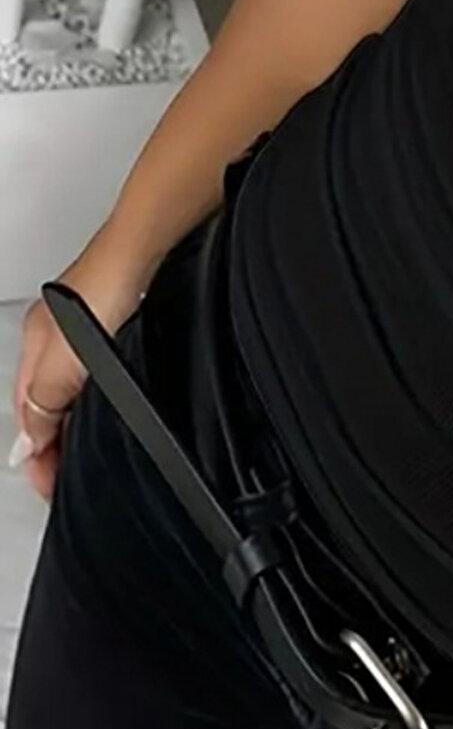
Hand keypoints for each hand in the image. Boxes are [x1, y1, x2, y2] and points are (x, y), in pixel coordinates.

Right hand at [9, 242, 145, 503]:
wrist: (149, 243)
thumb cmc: (109, 280)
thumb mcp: (68, 357)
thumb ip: (46, 400)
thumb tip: (28, 441)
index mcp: (35, 346)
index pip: (26, 417)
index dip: (37, 455)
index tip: (50, 485)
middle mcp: (54, 335)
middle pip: (41, 403)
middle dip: (49, 441)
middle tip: (61, 475)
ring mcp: (84, 325)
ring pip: (68, 387)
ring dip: (71, 418)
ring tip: (81, 449)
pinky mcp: (116, 317)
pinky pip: (95, 369)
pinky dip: (95, 394)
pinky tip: (112, 399)